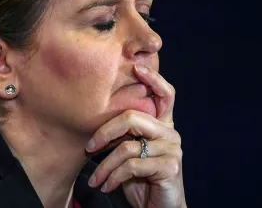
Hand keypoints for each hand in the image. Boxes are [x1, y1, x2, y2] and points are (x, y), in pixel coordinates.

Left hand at [85, 64, 185, 207]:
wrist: (161, 207)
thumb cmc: (143, 178)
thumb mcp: (133, 153)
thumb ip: (127, 136)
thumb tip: (100, 127)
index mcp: (163, 124)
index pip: (165, 94)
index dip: (154, 79)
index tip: (137, 67)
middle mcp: (170, 132)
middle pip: (133, 118)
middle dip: (105, 132)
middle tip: (89, 147)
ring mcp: (172, 149)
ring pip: (127, 147)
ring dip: (104, 166)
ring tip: (95, 179)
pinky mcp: (170, 167)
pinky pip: (132, 166)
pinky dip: (113, 177)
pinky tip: (106, 186)